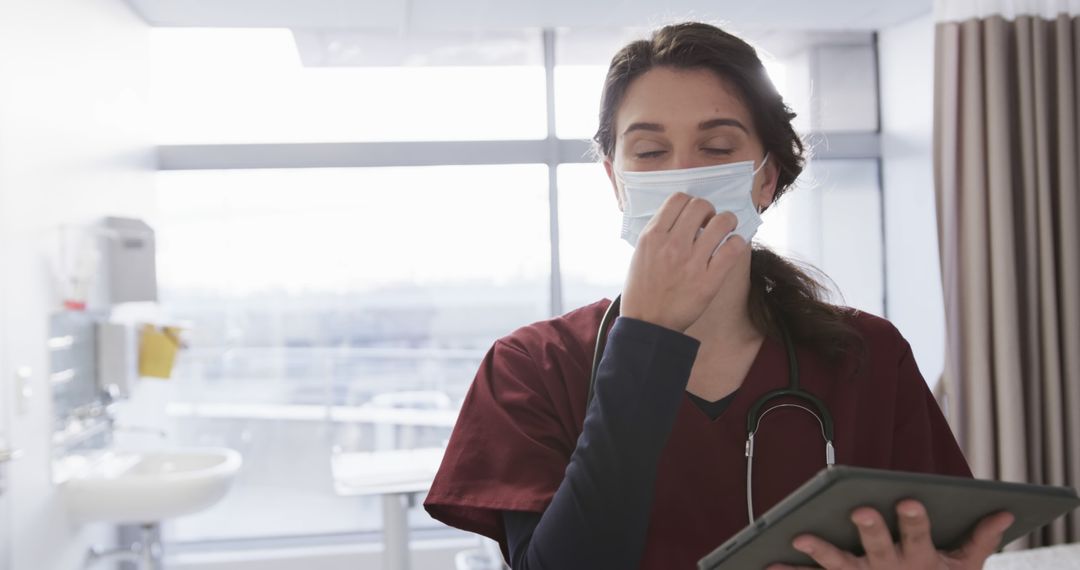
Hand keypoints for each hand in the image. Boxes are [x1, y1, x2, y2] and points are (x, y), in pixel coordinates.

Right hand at [621, 192, 746, 332]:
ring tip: (726, 231)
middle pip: (701, 205)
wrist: (648, 324)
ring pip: (722, 221)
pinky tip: (731, 248)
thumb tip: (681, 218)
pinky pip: (733, 248)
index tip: (694, 215)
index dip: (690, 203)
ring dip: (727, 222)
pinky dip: (737, 243)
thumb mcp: (640, 254)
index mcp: (652, 236)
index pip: (678, 199)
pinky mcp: (709, 279)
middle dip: (709, 211)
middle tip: (710, 223)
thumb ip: (659, 234)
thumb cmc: (642, 291)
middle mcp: (672, 244)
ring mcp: (692, 261)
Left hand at [767, 500, 1014, 569]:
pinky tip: (768, 563)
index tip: (909, 499)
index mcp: (921, 559)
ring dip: (820, 552)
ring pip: (840, 565)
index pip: (920, 535)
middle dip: (871, 530)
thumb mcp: (965, 568)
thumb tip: (1005, 510)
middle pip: (879, 548)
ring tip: (801, 537)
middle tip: (859, 510)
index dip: (916, 520)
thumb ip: (982, 539)